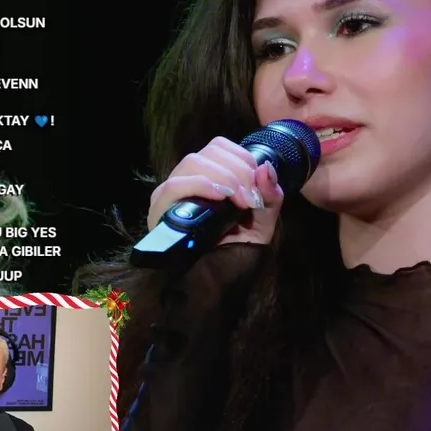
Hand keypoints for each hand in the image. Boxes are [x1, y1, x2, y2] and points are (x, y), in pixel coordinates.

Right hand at [147, 137, 283, 245]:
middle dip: (236, 169)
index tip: (256, 180)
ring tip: (239, 199)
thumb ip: (270, 194)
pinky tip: (219, 196)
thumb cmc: (237, 250)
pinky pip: (174, 186)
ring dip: (222, 176)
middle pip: (206, 152)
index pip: (218, 147)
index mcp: (209, 178)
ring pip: (191, 163)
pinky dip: (200, 184)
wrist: (218, 283)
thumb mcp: (263, 221)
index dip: (240, 157)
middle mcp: (186, 182)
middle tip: (250, 196)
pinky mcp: (160, 211)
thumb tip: (267, 166)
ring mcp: (170, 196)